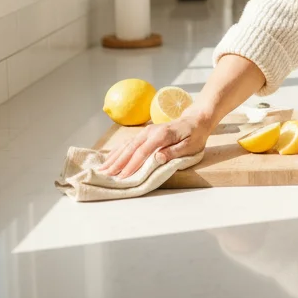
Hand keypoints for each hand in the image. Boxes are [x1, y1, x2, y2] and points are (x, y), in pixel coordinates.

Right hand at [97, 105, 214, 178]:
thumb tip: (157, 158)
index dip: (132, 165)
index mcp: (161, 135)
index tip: (123, 177)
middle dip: (117, 163)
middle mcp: (150, 132)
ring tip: (102, 170)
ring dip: (114, 158)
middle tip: (105, 176)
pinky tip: (109, 159)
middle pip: (130, 149)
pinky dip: (117, 152)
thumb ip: (173, 152)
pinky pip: (128, 143)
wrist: (195, 120)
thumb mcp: (190, 146)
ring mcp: (145, 132)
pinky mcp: (144, 134)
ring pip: (126, 145)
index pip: (143, 152)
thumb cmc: (194, 135)